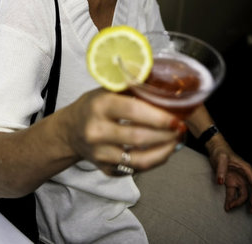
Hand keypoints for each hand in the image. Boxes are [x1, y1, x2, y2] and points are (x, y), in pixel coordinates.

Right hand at [64, 88, 183, 175]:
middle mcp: (97, 131)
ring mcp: (100, 153)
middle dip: (166, 134)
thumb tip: (163, 81)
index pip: (133, 111)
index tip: (176, 117)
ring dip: (164, 151)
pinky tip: (162, 150)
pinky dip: (153, 161)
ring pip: (139, 160)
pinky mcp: (105, 169)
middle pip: (139, 137)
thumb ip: (132, 86)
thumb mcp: (107, 89)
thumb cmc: (94, 106)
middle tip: (181, 129)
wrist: (70, 131)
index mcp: (100, 105)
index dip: (158, 116)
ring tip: (176, 141)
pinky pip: (135, 170)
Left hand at [206, 136, 251, 212]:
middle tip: (249, 211)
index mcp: (246, 169)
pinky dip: (231, 201)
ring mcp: (238, 180)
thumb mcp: (221, 158)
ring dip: (238, 203)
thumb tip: (220, 182)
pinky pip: (233, 195)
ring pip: (243, 195)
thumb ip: (221, 169)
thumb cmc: (220, 151)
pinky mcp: (231, 183)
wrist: (214, 149)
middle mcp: (244, 176)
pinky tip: (227, 206)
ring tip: (229, 207)